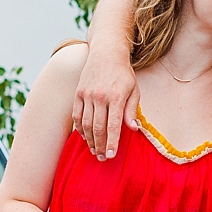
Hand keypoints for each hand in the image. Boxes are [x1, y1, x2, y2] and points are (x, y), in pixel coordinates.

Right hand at [73, 45, 140, 160]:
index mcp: (117, 96)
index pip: (113, 125)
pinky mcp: (78, 93)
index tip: (111, 156)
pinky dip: (79, 128)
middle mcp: (100, 96)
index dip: (112, 143)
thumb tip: (133, 129)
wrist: (106, 53)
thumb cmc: (123, 74)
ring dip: (89, 140)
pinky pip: (77, 115)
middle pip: (98, 128)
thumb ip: (132, 110)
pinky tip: (85, 137)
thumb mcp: (134, 90)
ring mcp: (87, 94)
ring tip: (94, 151)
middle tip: (101, 158)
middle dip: (100, 146)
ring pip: (86, 123)